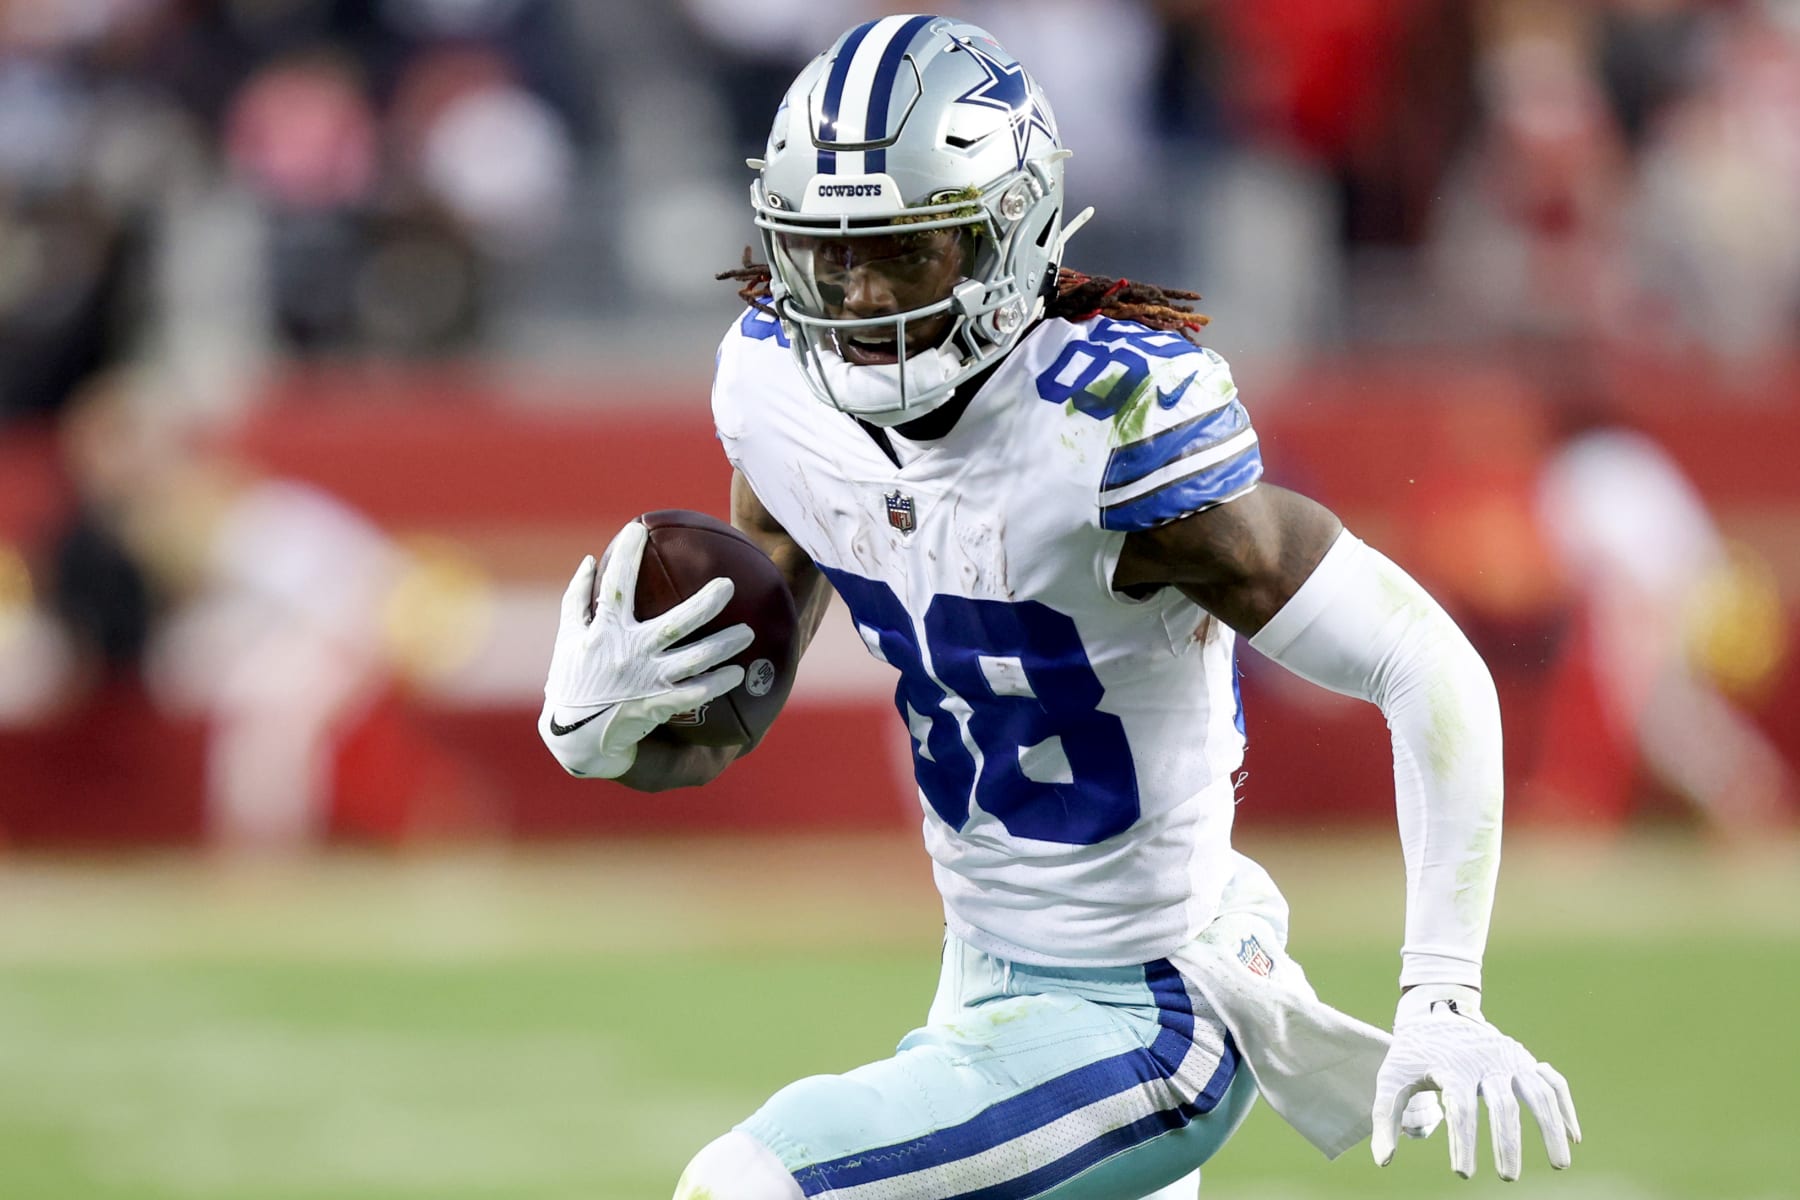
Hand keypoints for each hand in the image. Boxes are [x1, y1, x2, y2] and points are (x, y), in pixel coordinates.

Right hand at [539, 522, 751, 778]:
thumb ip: (577, 598)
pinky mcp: (655, 705)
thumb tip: (590, 559)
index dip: (626, 556)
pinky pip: (692, 694)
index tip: (639, 528)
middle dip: (703, 604)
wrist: (574, 737)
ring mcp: (644, 681)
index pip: (615, 587)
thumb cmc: (572, 681)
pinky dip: (716, 684)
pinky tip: (738, 674)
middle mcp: (627, 654)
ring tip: (748, 632)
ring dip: (722, 646)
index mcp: (604, 633)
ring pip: (692, 660)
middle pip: (672, 624)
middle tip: (728, 585)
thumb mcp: (567, 638)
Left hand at [1371, 984, 1580, 1180]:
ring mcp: (1510, 1058)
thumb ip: (1386, 1118)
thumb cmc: (1412, 1055)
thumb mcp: (1391, 1079)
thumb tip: (1384, 1162)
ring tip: (1559, 1165)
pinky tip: (1573, 1136)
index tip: (1462, 1173)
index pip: (1461, 1108)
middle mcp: (1485, 1061)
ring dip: (1551, 1128)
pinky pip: (1553, 1081)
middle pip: (1503, 1104)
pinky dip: (1566, 1106)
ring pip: (1537, 1092)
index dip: (1463, 1142)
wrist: (1434, 1013)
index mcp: (1452, 1066)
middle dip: (1507, 1143)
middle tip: (1507, 1178)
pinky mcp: (1525, 1058)